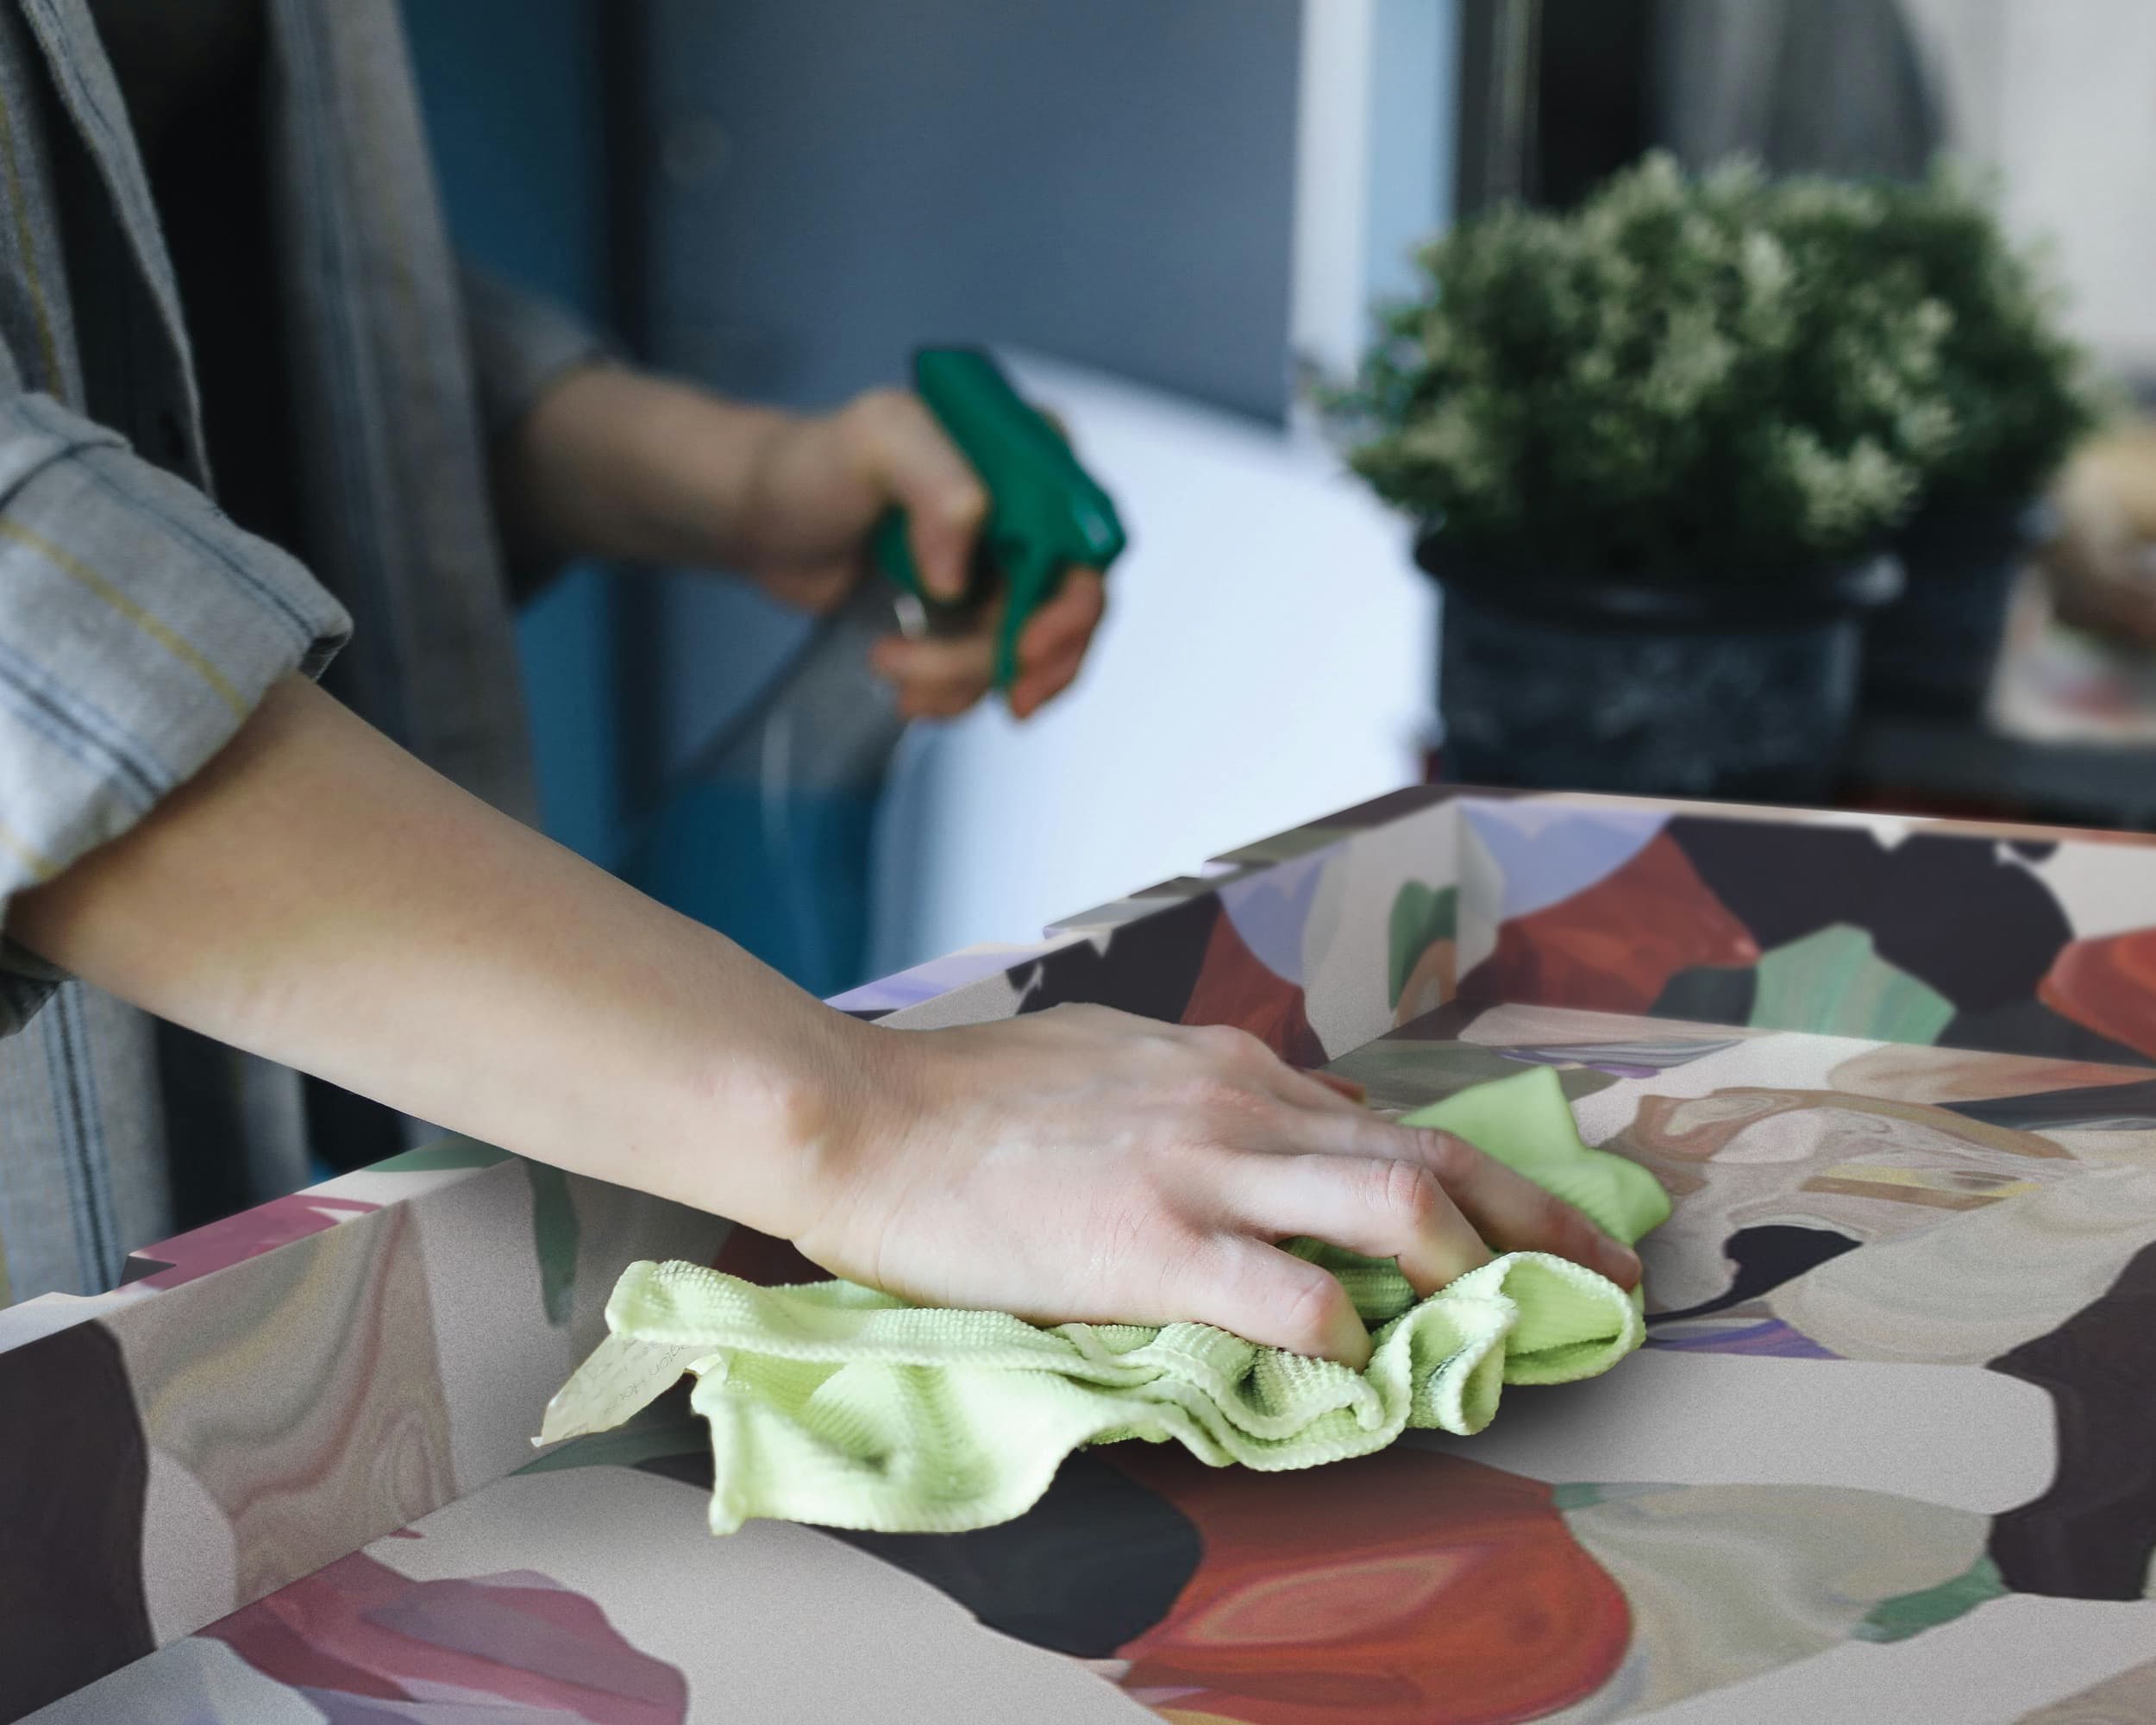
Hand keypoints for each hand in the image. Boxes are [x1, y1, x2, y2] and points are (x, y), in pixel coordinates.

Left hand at [731, 387, 1105, 720]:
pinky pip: (992, 674)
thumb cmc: (814, 462)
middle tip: (1004, 696)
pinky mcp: (971, 617)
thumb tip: (961, 575)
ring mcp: (1003, 571)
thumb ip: (936, 483)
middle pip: (1076, 605)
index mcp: (1029, 456)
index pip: (1090, 535)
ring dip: (966, 679)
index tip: (1026, 645)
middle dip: (1038, 662)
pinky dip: (953, 694)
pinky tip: (905, 686)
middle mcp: (1029, 515)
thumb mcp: (876, 442)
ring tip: (892, 667)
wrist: (761, 518)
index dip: (1074, 601)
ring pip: (1029, 652)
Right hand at [795, 1004, 1642, 1367]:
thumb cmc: (968, 1097)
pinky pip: (1289, 1294)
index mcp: (1223, 1067)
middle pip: (1425, 1155)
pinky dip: (1346, 1333)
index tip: (1524, 1220)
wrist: (863, 1115)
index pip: (1380, 1119)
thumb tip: (1287, 1118)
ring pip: (1391, 1202)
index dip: (1471, 1177)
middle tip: (1605, 1269)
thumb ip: (1202, 1090)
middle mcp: (1235, 1103)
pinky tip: (1360, 1362)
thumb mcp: (1108, 1060)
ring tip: (1514, 1321)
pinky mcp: (1151, 1244)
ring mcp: (1200, 1168)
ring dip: (1472, 1266)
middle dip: (1534, 1216)